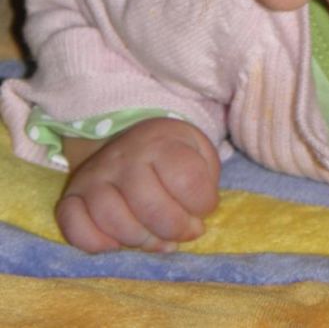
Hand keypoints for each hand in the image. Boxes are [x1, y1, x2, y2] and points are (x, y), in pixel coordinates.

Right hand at [55, 117, 220, 253]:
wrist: (129, 137)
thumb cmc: (172, 154)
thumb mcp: (199, 153)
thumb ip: (204, 184)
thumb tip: (190, 228)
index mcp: (161, 142)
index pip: (186, 179)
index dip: (202, 203)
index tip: (203, 207)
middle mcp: (124, 157)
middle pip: (150, 206)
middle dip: (174, 229)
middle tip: (182, 231)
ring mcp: (94, 176)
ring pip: (113, 220)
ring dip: (139, 239)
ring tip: (152, 236)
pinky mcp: (72, 196)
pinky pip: (74, 226)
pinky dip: (95, 243)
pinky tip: (115, 243)